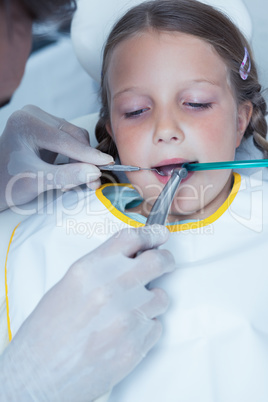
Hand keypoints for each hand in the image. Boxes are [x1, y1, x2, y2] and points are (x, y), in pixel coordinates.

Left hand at [0, 105, 112, 210]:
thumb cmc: (10, 183)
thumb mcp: (37, 181)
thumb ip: (65, 176)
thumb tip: (95, 173)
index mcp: (25, 123)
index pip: (63, 139)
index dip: (88, 154)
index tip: (107, 164)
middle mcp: (33, 115)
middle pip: (73, 135)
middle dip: (85, 159)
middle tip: (93, 182)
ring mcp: (41, 119)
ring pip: (76, 137)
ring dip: (82, 159)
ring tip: (76, 181)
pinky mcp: (48, 127)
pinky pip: (72, 139)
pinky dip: (76, 156)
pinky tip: (71, 171)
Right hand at [0, 225, 173, 400]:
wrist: (38, 375)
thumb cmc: (47, 331)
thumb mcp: (69, 285)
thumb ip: (101, 268)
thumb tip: (131, 258)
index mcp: (90, 269)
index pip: (131, 238)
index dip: (151, 234)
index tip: (160, 236)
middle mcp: (112, 288)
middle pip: (158, 261)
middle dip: (165, 260)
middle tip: (165, 263)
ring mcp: (127, 316)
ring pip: (161, 297)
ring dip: (151, 300)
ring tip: (130, 310)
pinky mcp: (136, 344)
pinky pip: (156, 326)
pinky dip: (146, 327)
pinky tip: (125, 333)